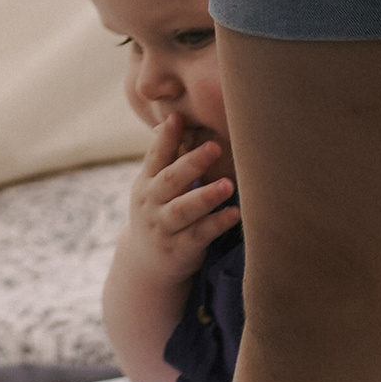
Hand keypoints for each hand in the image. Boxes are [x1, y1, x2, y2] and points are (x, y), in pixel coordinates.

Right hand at [125, 111, 238, 282]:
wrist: (145, 264)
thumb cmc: (158, 213)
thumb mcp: (153, 187)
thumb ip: (165, 157)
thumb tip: (174, 117)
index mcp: (146, 183)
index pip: (155, 157)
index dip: (166, 138)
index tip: (178, 117)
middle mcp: (151, 204)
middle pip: (170, 181)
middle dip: (191, 163)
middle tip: (215, 147)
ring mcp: (163, 227)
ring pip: (183, 210)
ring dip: (206, 196)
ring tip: (228, 185)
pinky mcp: (179, 249)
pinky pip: (200, 235)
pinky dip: (217, 224)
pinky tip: (235, 214)